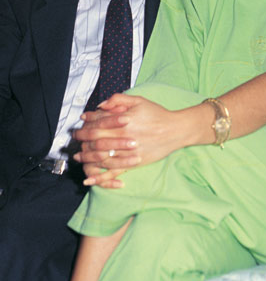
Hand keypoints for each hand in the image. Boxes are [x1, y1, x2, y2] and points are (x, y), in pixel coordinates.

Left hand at [73, 93, 191, 183]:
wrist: (175, 130)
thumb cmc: (157, 114)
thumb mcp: (138, 100)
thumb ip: (118, 99)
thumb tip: (100, 105)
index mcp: (122, 120)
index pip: (97, 122)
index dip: (86, 123)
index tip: (80, 123)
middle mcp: (122, 137)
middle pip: (95, 140)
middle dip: (82, 139)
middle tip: (75, 138)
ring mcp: (127, 152)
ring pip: (100, 157)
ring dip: (86, 157)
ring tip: (79, 156)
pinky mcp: (132, 164)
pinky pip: (113, 172)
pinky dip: (100, 178)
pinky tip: (89, 180)